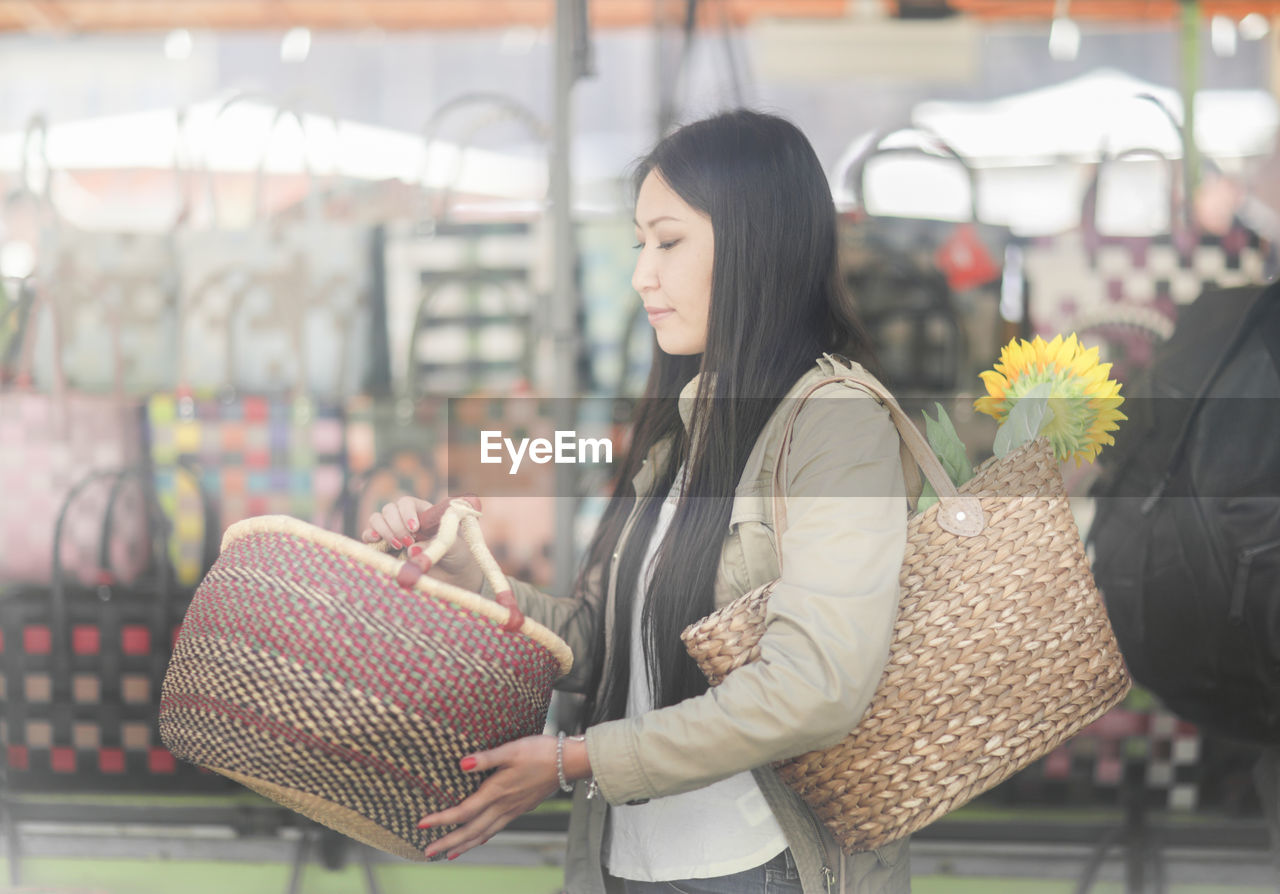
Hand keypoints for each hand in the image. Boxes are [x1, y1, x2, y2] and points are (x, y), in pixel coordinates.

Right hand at [361, 495, 483, 591]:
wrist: (452, 575)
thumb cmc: (455, 554)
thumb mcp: (452, 546)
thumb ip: (435, 544)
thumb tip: (411, 549)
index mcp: (422, 511)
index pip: (406, 502)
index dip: (407, 512)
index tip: (415, 528)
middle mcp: (405, 518)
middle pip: (389, 509)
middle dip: (396, 525)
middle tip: (408, 541)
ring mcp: (392, 532)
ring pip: (376, 519)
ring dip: (384, 531)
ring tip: (398, 546)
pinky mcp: (383, 547)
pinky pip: (369, 536)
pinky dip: (369, 536)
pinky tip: (376, 542)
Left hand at [417, 734, 585, 859]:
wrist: (568, 762)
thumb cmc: (540, 751)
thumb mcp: (511, 749)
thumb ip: (486, 758)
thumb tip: (462, 763)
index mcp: (497, 792)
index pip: (463, 811)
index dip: (441, 819)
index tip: (421, 824)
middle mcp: (503, 806)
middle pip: (470, 830)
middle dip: (447, 842)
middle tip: (427, 852)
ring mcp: (512, 810)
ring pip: (483, 833)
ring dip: (464, 845)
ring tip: (448, 854)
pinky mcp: (519, 808)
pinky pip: (496, 829)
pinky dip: (482, 838)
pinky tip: (478, 839)